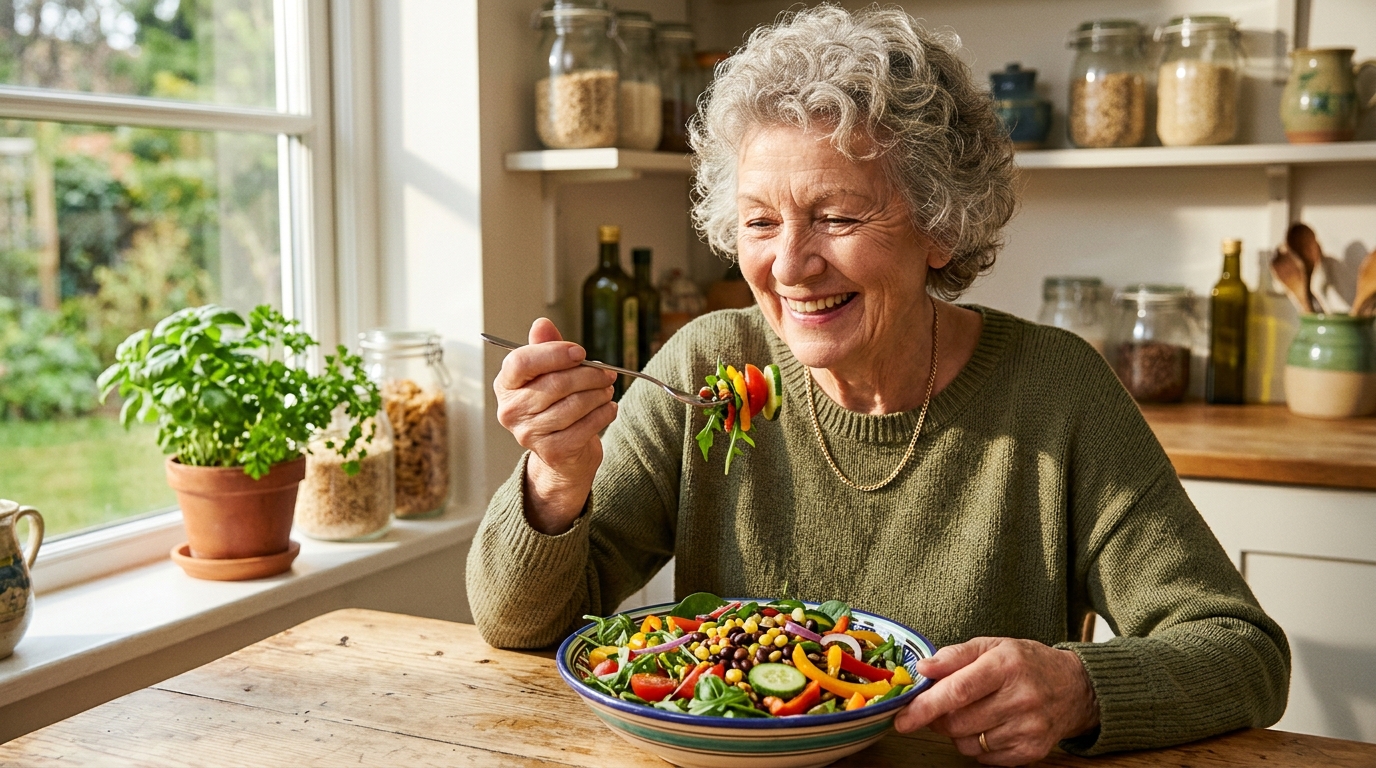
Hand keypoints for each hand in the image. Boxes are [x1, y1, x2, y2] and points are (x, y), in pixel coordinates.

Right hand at [493, 318, 618, 534]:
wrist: (564, 454)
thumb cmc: (556, 405)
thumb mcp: (549, 374)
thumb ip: (546, 348)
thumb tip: (541, 323)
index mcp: (506, 385)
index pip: (520, 362)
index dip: (553, 353)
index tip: (580, 353)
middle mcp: (511, 411)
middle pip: (554, 383)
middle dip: (588, 375)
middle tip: (607, 373)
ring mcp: (529, 434)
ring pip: (573, 405)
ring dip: (598, 394)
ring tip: (607, 390)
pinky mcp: (551, 451)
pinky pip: (585, 426)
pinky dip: (603, 414)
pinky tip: (609, 408)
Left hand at [894, 637, 1099, 765]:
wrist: (1075, 688)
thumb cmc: (1026, 663)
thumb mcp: (992, 646)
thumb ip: (954, 655)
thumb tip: (922, 669)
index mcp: (1006, 666)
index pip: (958, 691)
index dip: (925, 707)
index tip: (902, 718)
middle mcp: (1021, 698)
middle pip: (958, 722)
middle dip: (938, 718)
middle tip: (943, 707)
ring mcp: (1028, 728)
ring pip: (968, 743)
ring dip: (958, 732)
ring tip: (975, 712)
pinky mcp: (1032, 751)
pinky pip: (984, 758)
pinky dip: (977, 745)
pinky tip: (991, 726)